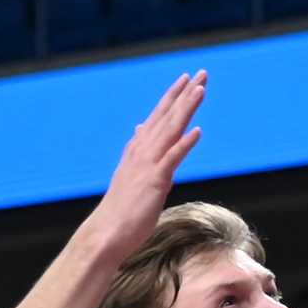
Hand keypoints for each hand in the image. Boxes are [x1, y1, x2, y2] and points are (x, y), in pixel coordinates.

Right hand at [87, 72, 208, 247]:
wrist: (106, 234)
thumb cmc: (121, 211)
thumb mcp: (132, 175)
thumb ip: (138, 152)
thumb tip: (140, 131)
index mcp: (139, 151)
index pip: (159, 118)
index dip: (174, 97)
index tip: (188, 80)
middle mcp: (143, 152)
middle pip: (167, 117)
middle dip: (184, 94)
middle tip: (201, 73)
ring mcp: (148, 166)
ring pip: (170, 130)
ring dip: (186, 108)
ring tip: (200, 89)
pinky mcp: (154, 182)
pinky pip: (171, 159)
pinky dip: (184, 144)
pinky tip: (197, 131)